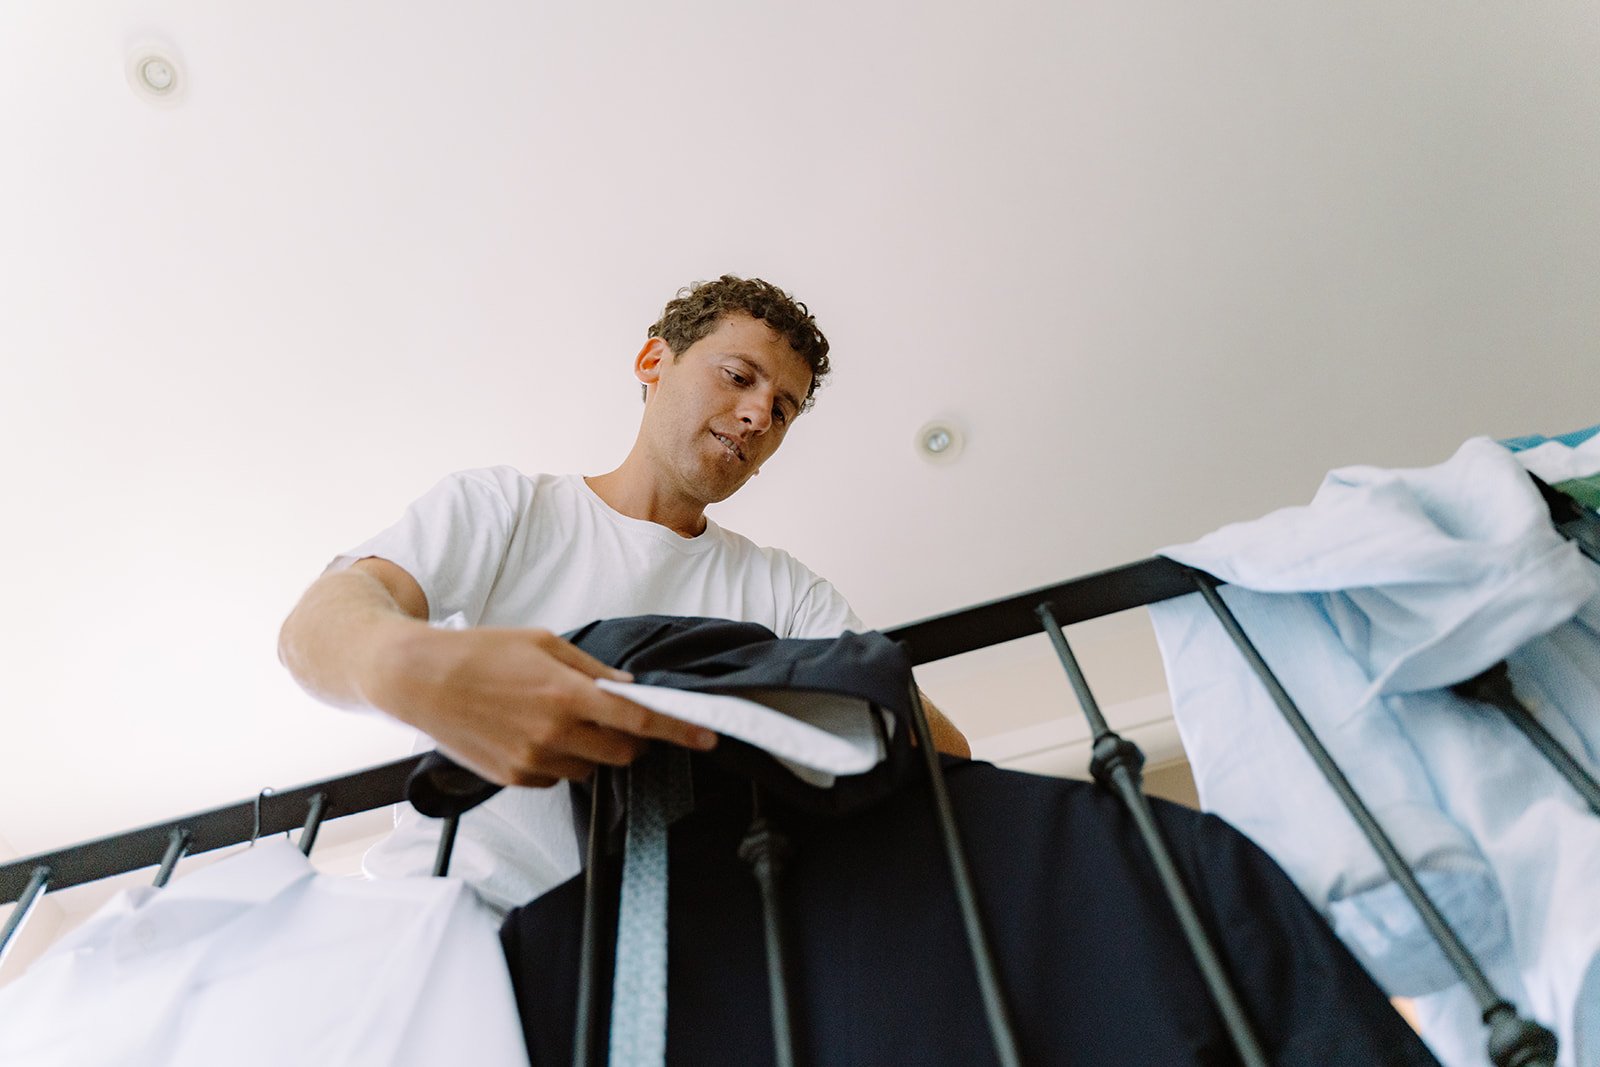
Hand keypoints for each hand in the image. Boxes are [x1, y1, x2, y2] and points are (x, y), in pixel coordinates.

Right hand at [364, 623, 717, 787]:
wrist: (417, 679)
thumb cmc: (481, 651)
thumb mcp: (543, 643)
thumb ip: (592, 669)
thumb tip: (628, 689)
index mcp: (566, 694)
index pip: (639, 722)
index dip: (679, 732)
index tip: (708, 738)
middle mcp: (553, 734)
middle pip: (622, 755)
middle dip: (632, 742)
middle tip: (617, 720)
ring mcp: (533, 761)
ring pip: (590, 768)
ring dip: (592, 750)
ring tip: (559, 719)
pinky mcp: (513, 780)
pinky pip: (557, 777)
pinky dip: (559, 760)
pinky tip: (532, 733)